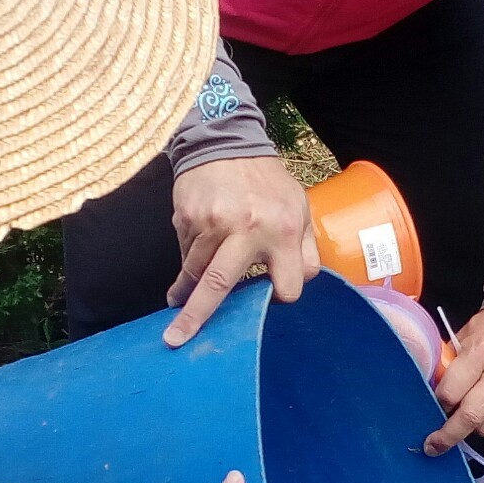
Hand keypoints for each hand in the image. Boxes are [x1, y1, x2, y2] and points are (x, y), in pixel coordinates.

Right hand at [164, 157, 320, 346]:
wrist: (227, 143)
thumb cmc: (268, 182)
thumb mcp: (300, 209)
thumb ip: (305, 249)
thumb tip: (298, 286)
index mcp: (284, 231)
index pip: (286, 286)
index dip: (278, 296)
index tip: (266, 298)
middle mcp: (248, 229)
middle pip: (220, 285)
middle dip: (197, 316)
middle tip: (178, 339)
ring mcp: (213, 223)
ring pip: (196, 272)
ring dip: (187, 291)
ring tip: (178, 302)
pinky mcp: (188, 218)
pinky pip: (185, 253)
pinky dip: (188, 261)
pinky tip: (190, 258)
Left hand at [424, 308, 483, 454]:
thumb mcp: (463, 337)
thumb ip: (449, 365)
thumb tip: (433, 393)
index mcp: (480, 354)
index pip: (451, 393)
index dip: (438, 405)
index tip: (431, 409)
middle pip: (470, 418)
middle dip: (448, 436)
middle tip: (434, 446)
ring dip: (472, 427)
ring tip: (467, 413)